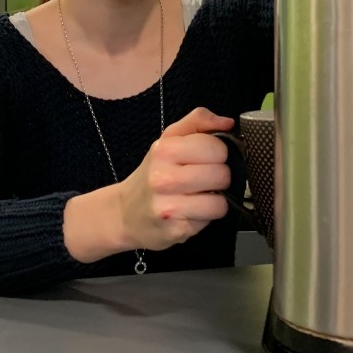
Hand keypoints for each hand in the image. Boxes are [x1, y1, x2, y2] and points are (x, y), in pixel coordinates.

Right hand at [115, 107, 234, 251]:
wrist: (125, 213)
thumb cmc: (152, 175)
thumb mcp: (168, 140)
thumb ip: (197, 122)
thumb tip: (227, 122)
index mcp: (164, 150)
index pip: (217, 147)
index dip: (217, 154)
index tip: (204, 160)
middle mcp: (163, 178)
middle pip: (222, 174)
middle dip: (217, 178)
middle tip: (200, 181)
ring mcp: (168, 206)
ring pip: (220, 201)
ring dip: (214, 200)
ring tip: (197, 197)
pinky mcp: (176, 230)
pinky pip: (210, 220)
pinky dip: (205, 217)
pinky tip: (189, 212)